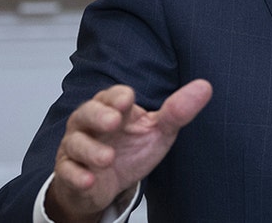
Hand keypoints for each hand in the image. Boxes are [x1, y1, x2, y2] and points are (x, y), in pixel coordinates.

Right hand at [45, 79, 212, 222]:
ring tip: (107, 158)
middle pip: (87, 112)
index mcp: (113, 108)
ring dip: (90, 150)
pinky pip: (67, 171)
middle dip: (99, 116)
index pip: (113, 95)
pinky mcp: (69, 171)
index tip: (127, 100)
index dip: (119, 97)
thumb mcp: (157, 131)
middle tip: (113, 121)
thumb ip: (177, 111)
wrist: (105, 184)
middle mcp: (91, 123)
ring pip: (76, 143)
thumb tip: (204, 87)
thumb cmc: (129, 150)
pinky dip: (76, 176)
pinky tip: (88, 180)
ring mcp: (77, 147)